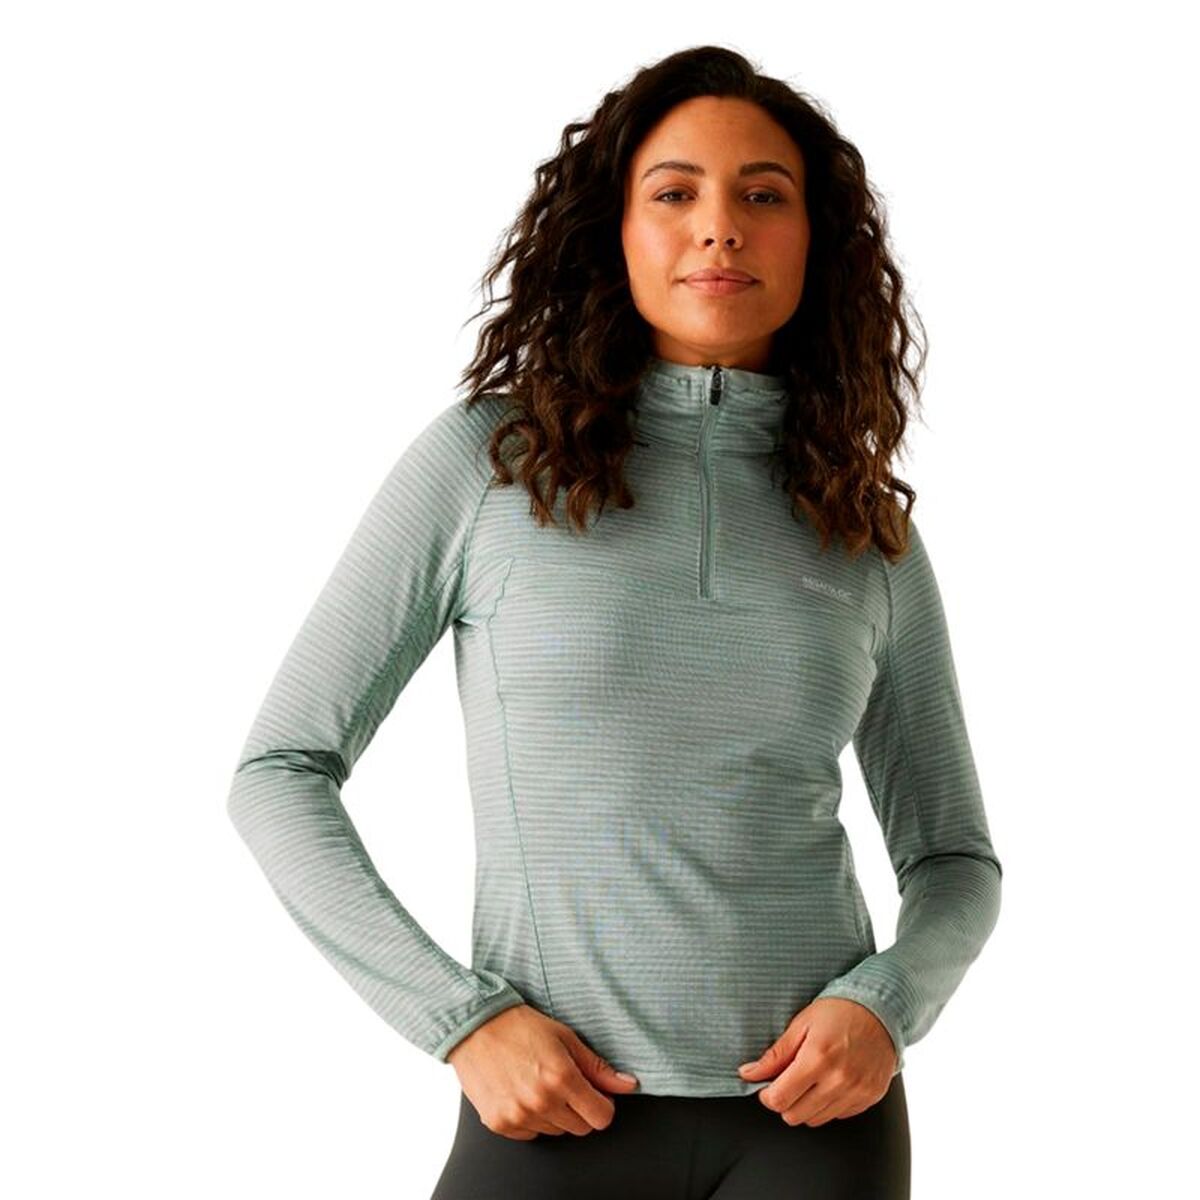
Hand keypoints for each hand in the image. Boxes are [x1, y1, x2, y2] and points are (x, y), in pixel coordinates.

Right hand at [446, 1003, 639, 1140]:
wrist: (474, 1027)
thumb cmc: (520, 1026)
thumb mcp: (565, 1038)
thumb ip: (597, 1067)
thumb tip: (628, 1085)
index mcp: (561, 1078)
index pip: (601, 1117)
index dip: (603, 1105)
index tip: (595, 1093)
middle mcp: (540, 1101)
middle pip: (581, 1128)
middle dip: (580, 1109)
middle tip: (565, 1083)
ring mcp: (518, 1115)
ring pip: (556, 1131)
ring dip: (555, 1114)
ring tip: (539, 1083)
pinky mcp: (500, 1123)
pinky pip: (530, 1134)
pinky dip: (531, 1118)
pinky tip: (522, 1092)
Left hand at [736, 997, 897, 1125]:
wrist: (880, 1010)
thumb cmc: (839, 1012)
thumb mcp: (801, 1024)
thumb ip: (775, 1054)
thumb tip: (748, 1073)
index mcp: (817, 1058)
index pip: (780, 1099)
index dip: (767, 1095)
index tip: (766, 1086)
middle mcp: (839, 1080)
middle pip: (795, 1116)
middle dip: (784, 1101)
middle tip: (786, 1082)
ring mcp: (856, 1092)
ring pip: (816, 1120)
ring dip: (805, 1105)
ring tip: (809, 1080)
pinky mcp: (869, 1098)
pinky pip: (838, 1116)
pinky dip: (828, 1105)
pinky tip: (829, 1083)